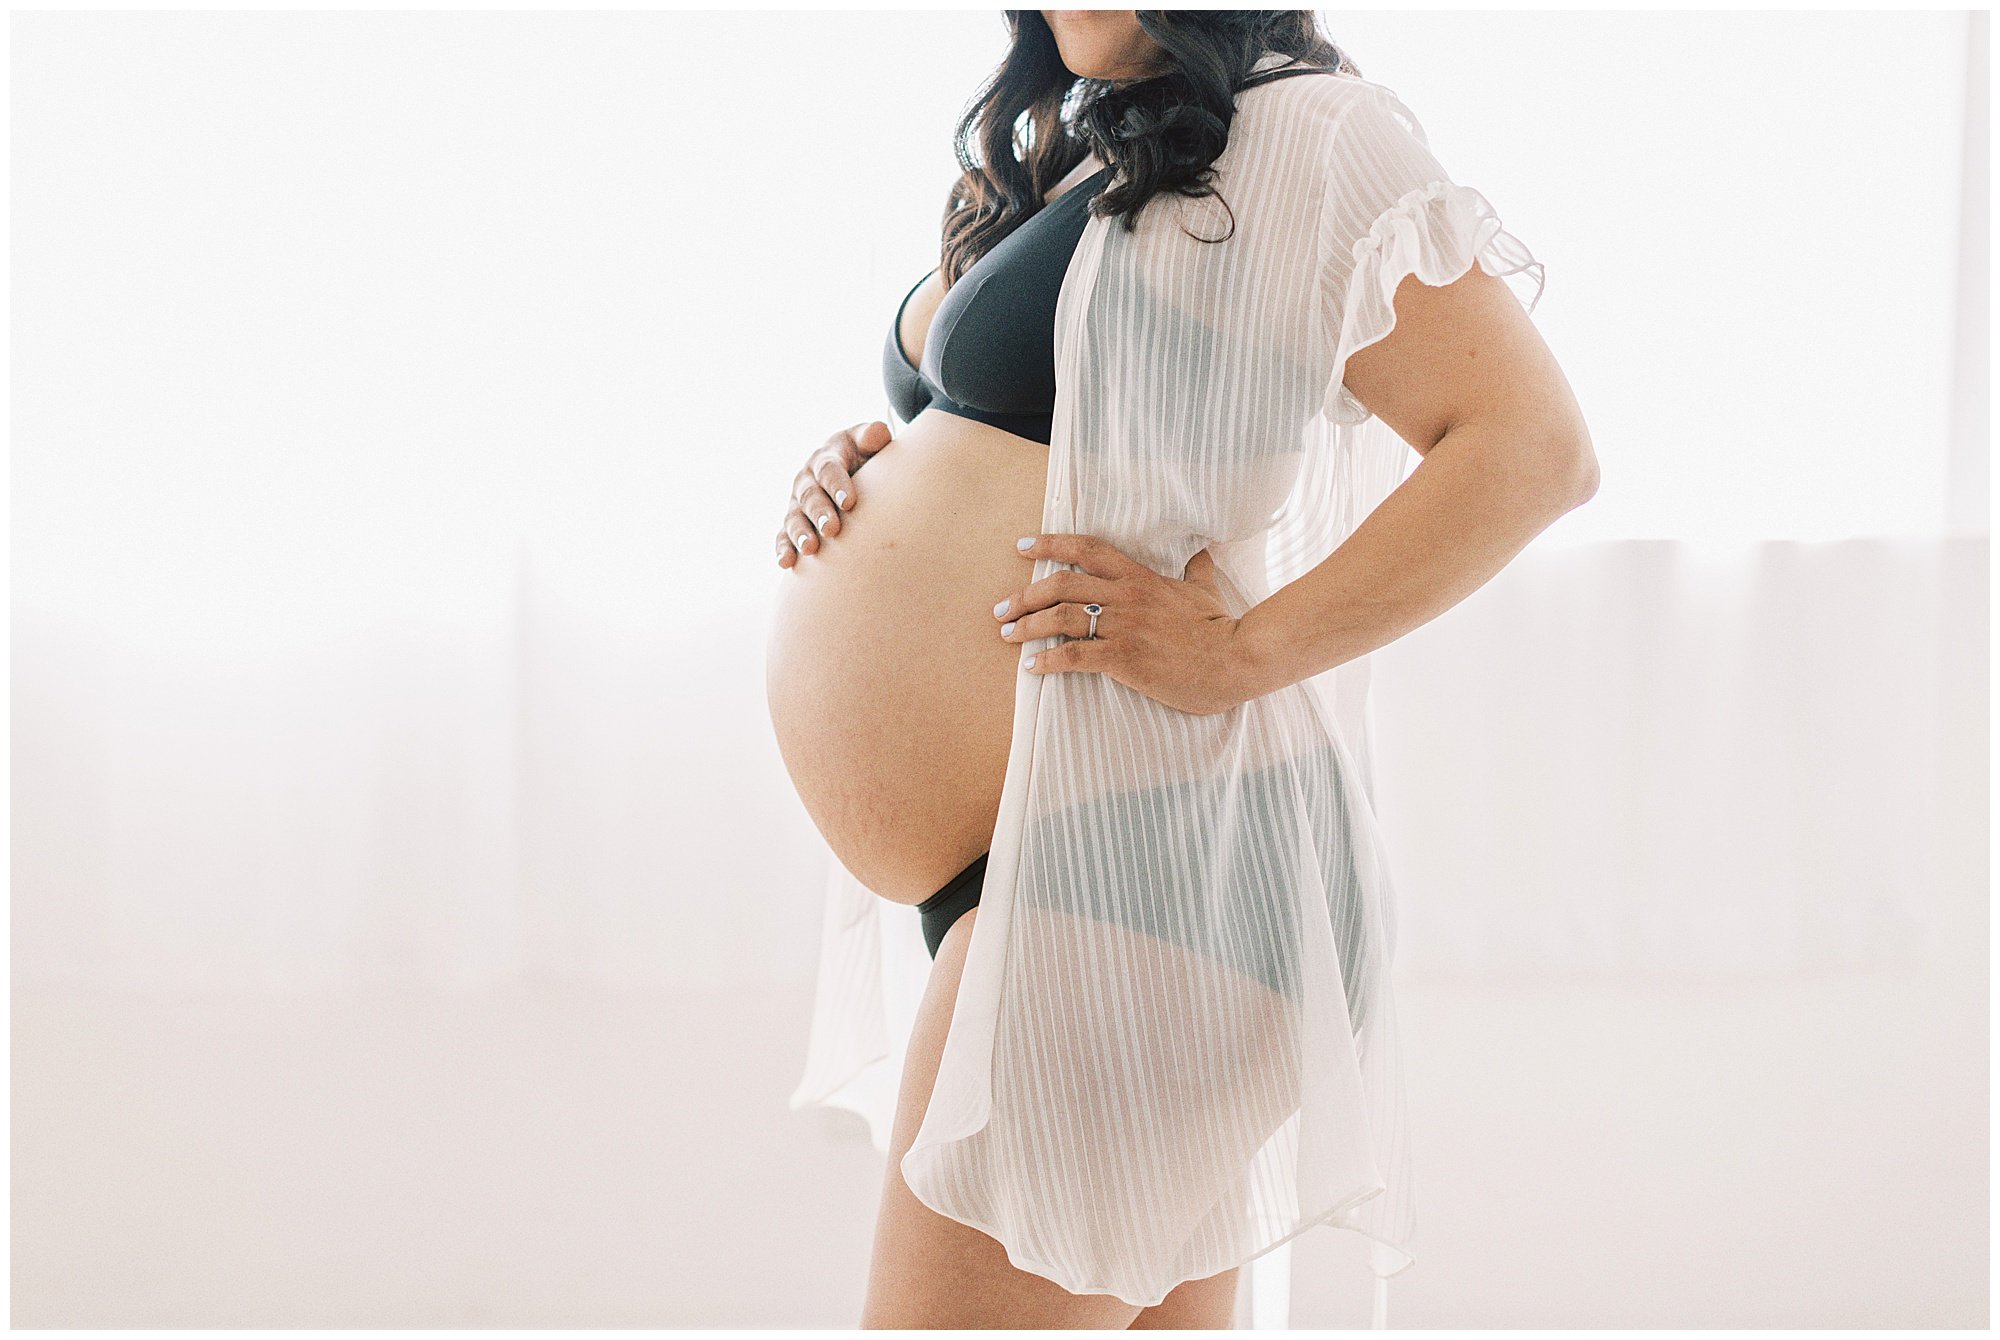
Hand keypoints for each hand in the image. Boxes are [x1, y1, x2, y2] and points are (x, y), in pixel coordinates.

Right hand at [776, 420, 892, 566]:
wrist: (849, 466)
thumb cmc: (863, 455)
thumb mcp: (868, 441)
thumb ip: (873, 436)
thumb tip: (878, 433)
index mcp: (825, 458)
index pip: (828, 469)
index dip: (837, 485)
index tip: (849, 503)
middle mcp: (807, 480)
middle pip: (810, 496)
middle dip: (820, 513)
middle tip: (832, 530)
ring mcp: (797, 503)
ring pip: (794, 517)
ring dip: (800, 533)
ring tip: (810, 549)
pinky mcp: (793, 522)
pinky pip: (784, 535)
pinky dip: (783, 548)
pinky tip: (786, 563)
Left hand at [994, 534, 1256, 715]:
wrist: (1238, 659)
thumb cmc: (1222, 627)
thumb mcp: (1206, 589)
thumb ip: (1197, 566)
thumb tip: (1203, 549)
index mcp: (1141, 577)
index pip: (1087, 549)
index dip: (1050, 544)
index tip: (1023, 546)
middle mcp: (1126, 596)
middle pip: (1061, 584)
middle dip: (1024, 595)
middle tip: (1001, 609)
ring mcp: (1124, 626)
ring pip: (1060, 617)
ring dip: (1027, 625)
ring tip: (1008, 636)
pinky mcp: (1125, 659)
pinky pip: (1073, 656)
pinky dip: (1047, 660)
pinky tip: (1032, 667)